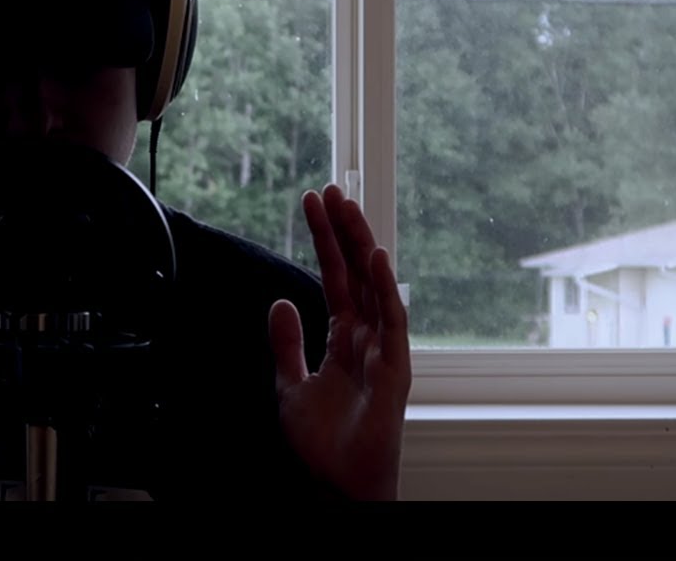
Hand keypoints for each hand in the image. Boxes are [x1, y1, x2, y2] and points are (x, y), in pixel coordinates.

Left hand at [269, 184, 411, 500]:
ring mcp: (383, 350)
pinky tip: (375, 259)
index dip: (324, 241)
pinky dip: (385, 289)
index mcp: (345, 337)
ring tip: (346, 207)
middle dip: (342, 231)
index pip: (335, 277)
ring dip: (361, 246)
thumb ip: (287, 344)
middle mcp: (367, 337)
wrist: (339, 483)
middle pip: (356, 272)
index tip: (312, 205)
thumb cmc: (324, 442)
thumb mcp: (290, 385)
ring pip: (375, 286)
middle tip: (328, 191)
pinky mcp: (394, 370)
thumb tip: (281, 301)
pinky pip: (392, 323)